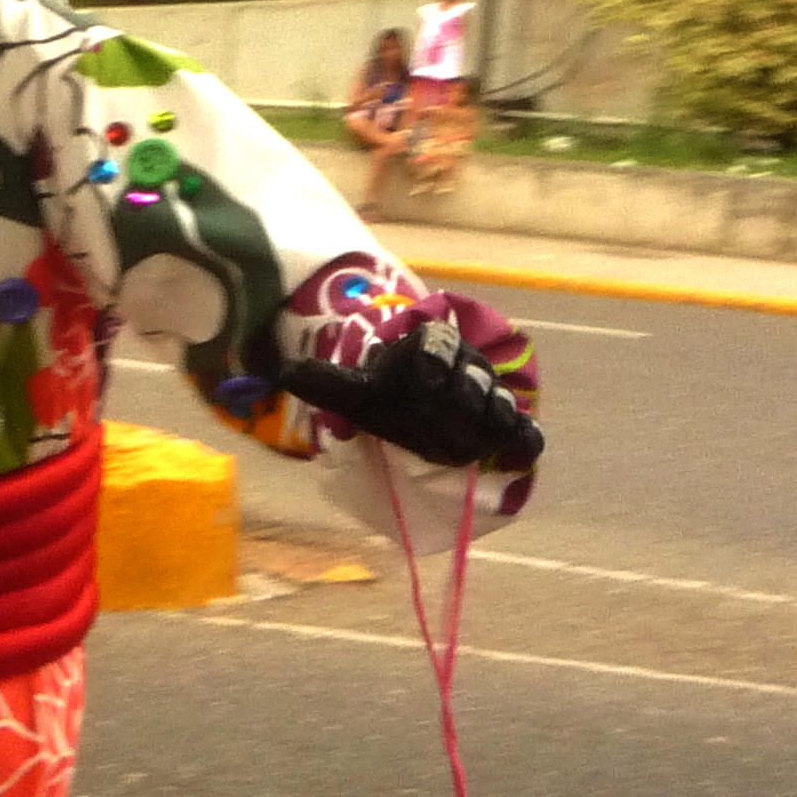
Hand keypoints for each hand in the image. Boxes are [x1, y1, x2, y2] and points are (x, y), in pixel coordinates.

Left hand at [275, 313, 542, 473]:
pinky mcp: (506, 425)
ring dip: (495, 415)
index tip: (429, 379)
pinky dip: (524, 441)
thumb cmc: (389, 396)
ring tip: (485, 433)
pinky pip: (523, 431)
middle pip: (472, 375)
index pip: (437, 342)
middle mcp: (465, 366)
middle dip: (467, 391)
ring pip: (499, 400)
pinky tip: (521, 454)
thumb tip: (272, 371)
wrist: (422, 410)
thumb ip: (322, 381)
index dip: (436, 357)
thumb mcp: (355, 391)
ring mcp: (490, 396)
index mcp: (430, 348)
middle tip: (457, 408)